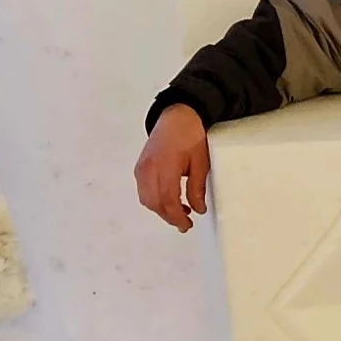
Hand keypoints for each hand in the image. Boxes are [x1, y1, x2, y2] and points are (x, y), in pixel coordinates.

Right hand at [135, 104, 209, 232]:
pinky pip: (143, 190)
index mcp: (166, 165)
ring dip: (161, 209)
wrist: (178, 115)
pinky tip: (168, 199)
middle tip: (185, 223)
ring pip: (147, 199)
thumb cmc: (191, 135)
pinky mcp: (140, 166)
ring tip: (179, 211)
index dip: (177, 216)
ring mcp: (142, 167)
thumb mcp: (201, 161)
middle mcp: (149, 168)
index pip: (167, 200)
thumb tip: (198, 209)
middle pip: (155, 202)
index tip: (187, 225)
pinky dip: (154, 199)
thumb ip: (197, 187)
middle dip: (169, 216)